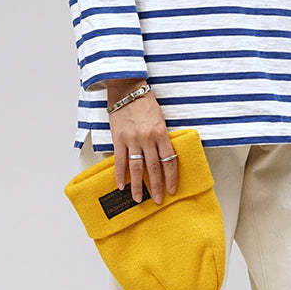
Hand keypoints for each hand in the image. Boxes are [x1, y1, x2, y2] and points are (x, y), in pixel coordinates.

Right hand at [106, 82, 177, 203]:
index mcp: (161, 133)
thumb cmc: (145, 103)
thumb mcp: (160, 120)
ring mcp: (132, 139)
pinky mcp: (118, 138)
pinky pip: (120, 161)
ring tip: (139, 199)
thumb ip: (162, 139)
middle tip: (159, 200)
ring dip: (138, 186)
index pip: (169, 161)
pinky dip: (120, 175)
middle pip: (154, 168)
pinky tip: (121, 186)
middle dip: (157, 186)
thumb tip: (164, 159)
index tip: (172, 190)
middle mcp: (148, 138)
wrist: (127, 89)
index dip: (171, 178)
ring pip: (137, 168)